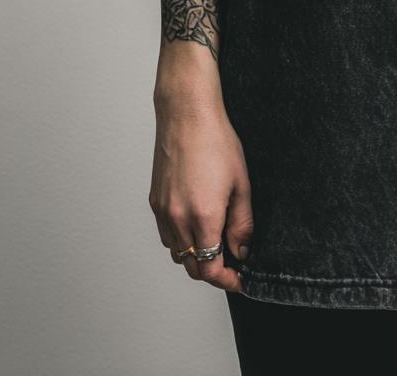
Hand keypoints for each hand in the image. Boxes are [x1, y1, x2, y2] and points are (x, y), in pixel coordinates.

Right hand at [149, 96, 253, 292]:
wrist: (187, 115)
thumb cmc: (216, 142)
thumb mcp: (241, 183)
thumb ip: (242, 223)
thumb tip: (242, 250)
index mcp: (203, 216)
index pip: (210, 268)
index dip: (226, 280)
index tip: (239, 279)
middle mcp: (178, 219)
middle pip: (192, 267)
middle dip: (213, 271)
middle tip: (232, 264)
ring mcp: (163, 211)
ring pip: (177, 253)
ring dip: (196, 256)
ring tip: (216, 242)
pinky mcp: (154, 202)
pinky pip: (166, 235)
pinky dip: (181, 241)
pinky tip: (196, 226)